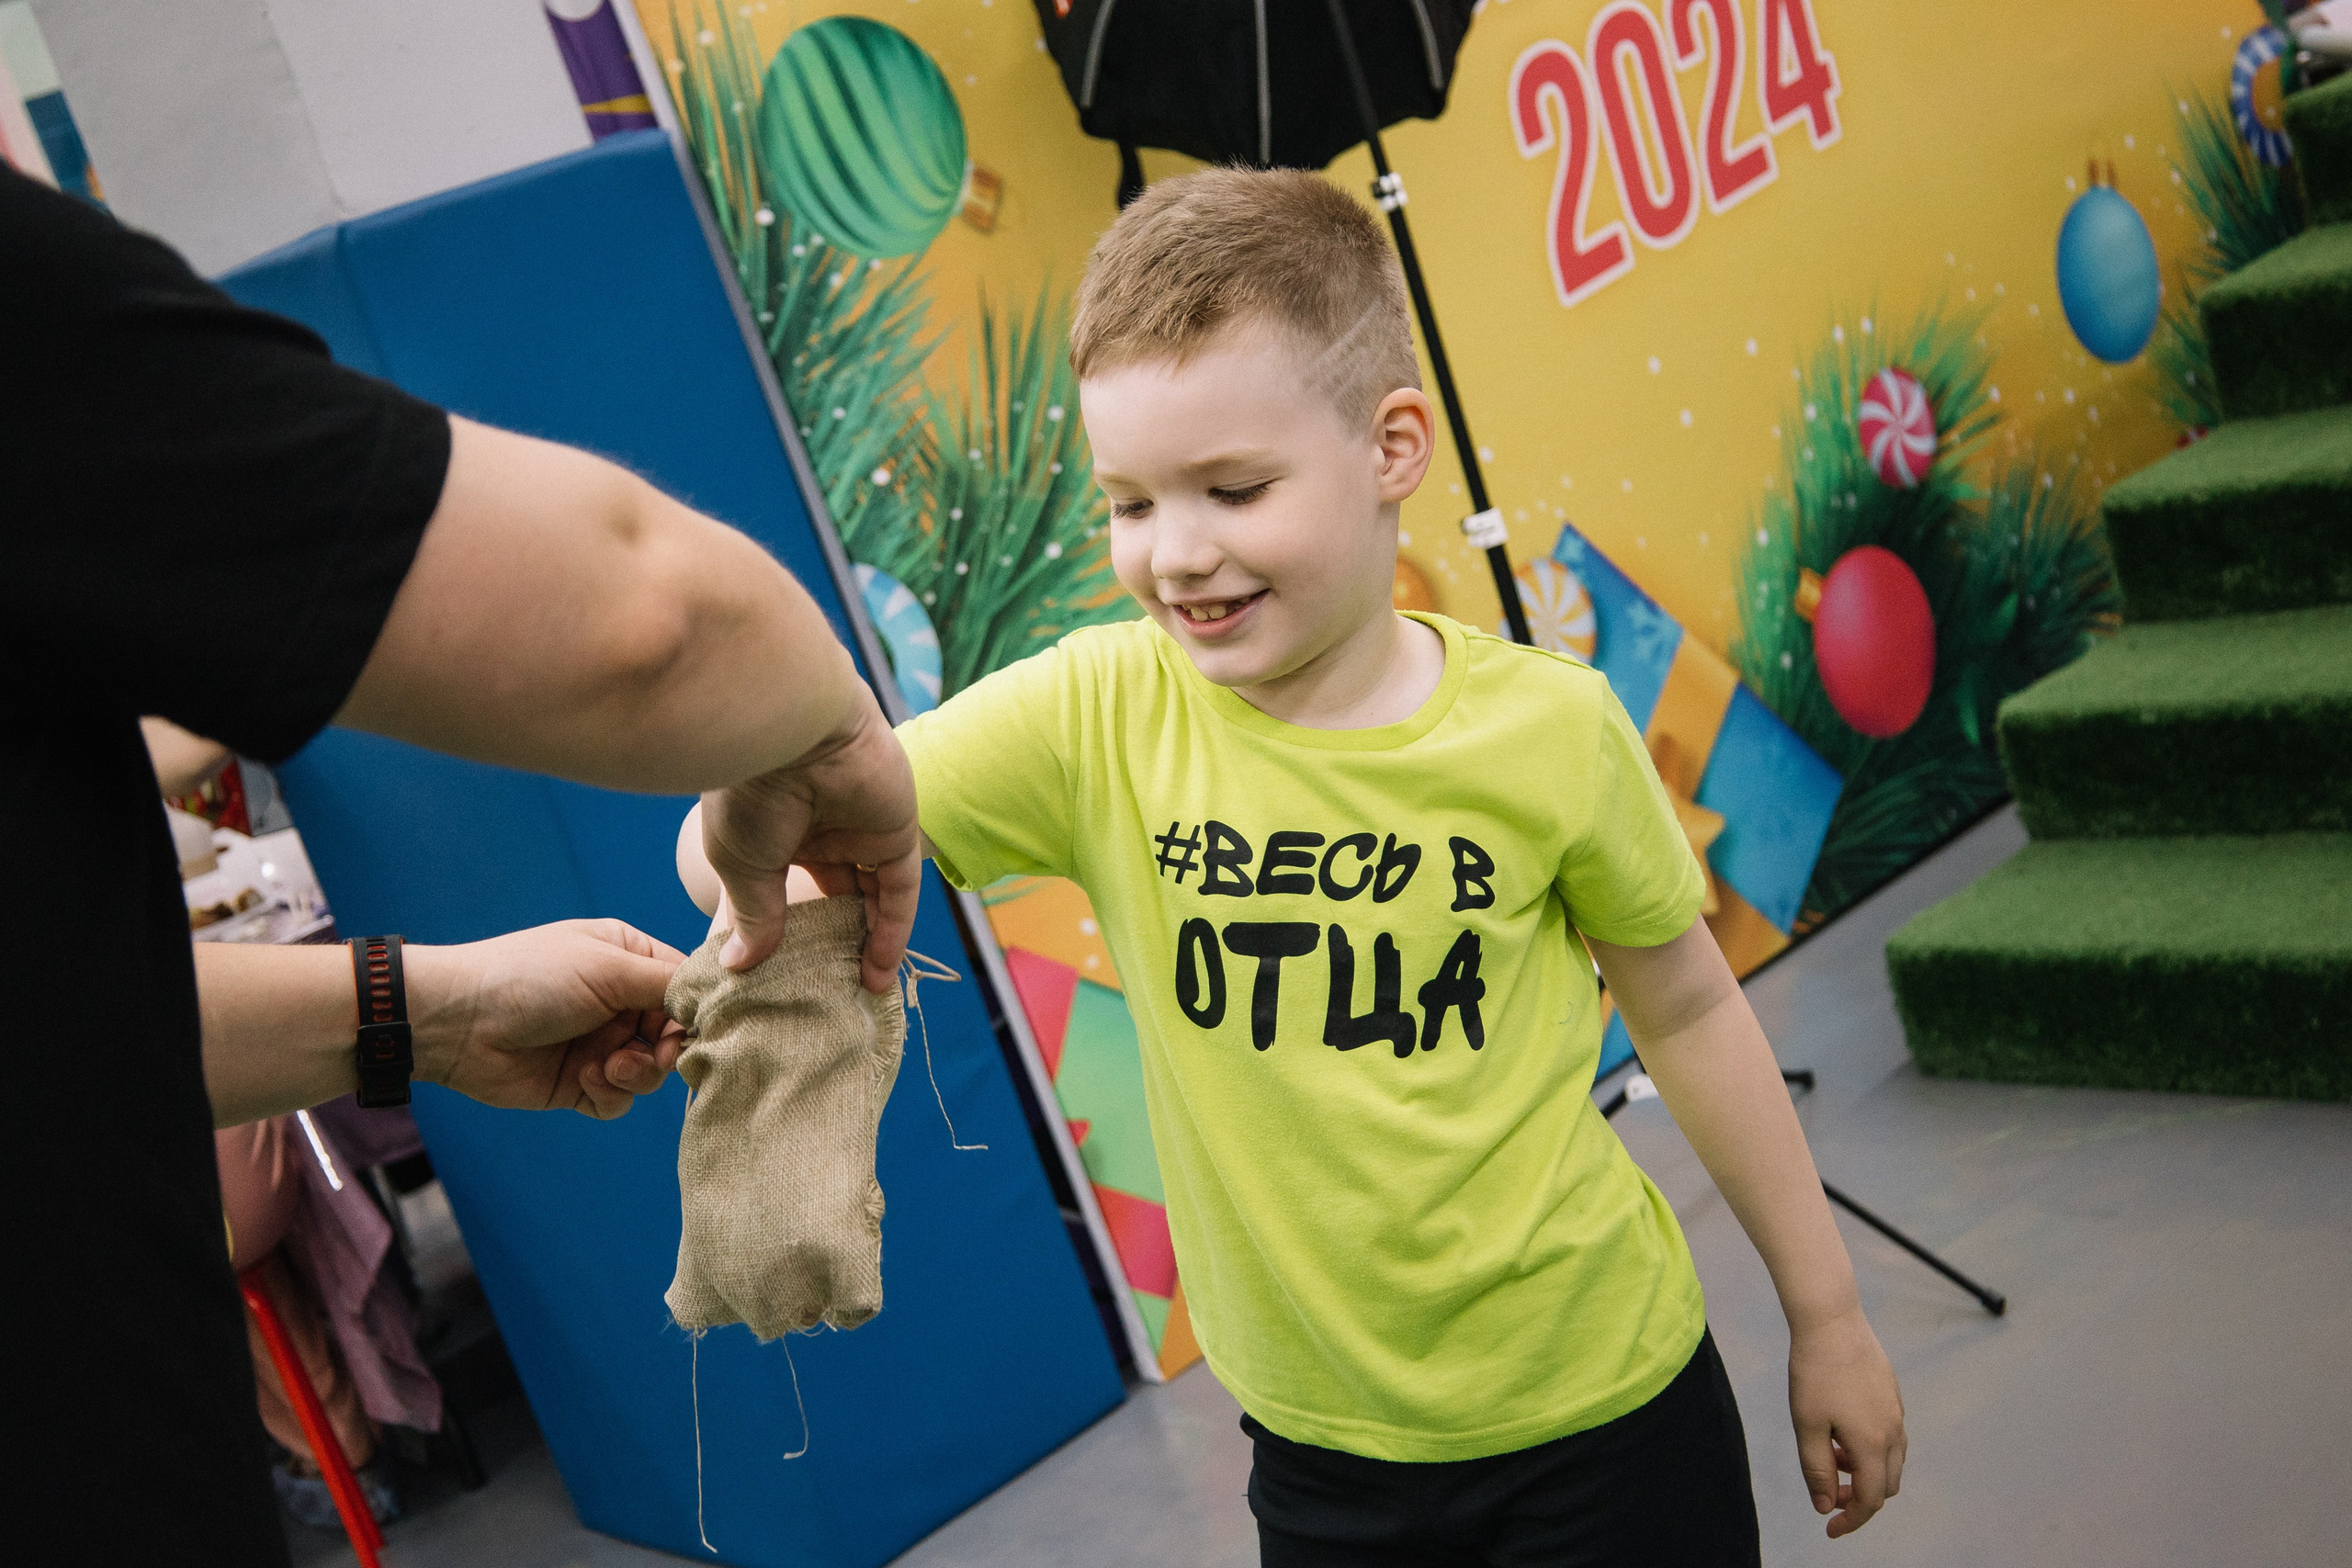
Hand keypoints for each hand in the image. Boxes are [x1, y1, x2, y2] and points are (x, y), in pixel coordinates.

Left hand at [407, 920, 689, 1118]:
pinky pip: (619, 1100)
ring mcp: (600, 1043)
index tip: (698, 1028)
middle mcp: (619, 1001)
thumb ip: (668, 984)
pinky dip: (609, 1093)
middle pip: (674, 1035)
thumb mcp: (607, 967)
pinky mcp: (581, 1084)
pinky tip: (585, 1079)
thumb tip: (719, 999)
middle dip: (666, 1049)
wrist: (457, 1024)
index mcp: (628, 959)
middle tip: (651, 1054)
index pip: (686, 987)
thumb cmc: (529, 977)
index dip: (698, 1011)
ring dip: (636, 1074)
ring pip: (651, 1073)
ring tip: (608, 1065)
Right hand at [698, 683, 919, 987]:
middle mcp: (820, 828)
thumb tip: (739, 965)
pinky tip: (879, 971)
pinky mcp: (897, 831)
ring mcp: (860, 829)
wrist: (792, 732)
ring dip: (868, 943)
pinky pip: (900, 891)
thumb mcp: (740, 864)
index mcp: (775, 828)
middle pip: (835, 894)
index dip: (787, 929)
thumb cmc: (749, 792)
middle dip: (834, 941)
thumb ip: (754, 916)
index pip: (786, 885)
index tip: (780, 975)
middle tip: (828, 991)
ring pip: (871, 895)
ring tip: (859, 994)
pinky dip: (893, 931)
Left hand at [1788, 1307, 1906, 1537]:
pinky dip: (1869, 1449)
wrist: (1831, 1321)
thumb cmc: (1814, 1372)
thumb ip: (1817, 1469)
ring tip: (1830, 1454)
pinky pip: (1890, 1438)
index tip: (1828, 1528)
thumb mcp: (1807, 1425)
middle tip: (1827, 1490)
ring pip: (1891, 1462)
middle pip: (1886, 1486)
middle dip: (1858, 1499)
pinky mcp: (1892, 1395)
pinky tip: (1841, 1430)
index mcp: (1873, 1444)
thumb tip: (1824, 1506)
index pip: (1869, 1500)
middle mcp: (1893, 1433)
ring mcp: (1896, 1413)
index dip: (1851, 1520)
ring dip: (1864, 1472)